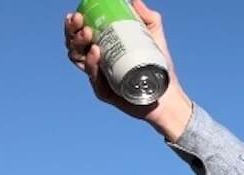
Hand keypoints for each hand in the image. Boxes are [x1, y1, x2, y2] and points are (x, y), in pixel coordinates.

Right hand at [64, 0, 192, 140]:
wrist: (171, 96)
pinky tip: (97, 52)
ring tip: (90, 34)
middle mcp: (97, 63)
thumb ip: (148, 18)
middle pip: (73, 45)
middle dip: (72, 32)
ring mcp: (100, 78)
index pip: (79, 34)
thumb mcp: (155, 38)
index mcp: (102, 48)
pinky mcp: (106, 93)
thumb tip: (134, 0)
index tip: (78, 14)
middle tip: (82, 22)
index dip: (73, 24)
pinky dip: (93, 65)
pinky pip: (94, 79)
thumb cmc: (160, 68)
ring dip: (79, 45)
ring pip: (79, 60)